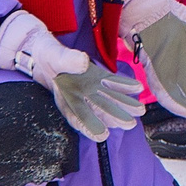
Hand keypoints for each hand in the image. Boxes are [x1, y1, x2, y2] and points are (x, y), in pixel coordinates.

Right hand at [0, 10, 144, 143]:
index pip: (77, 115)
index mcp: (64, 97)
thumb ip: (66, 60)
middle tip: (130, 124)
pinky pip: (112, 82)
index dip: (89, 125)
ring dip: (124, 104)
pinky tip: (138, 88)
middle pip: (98, 109)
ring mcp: (89, 87)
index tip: (101, 135)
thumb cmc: (45, 56)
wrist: (44, 49)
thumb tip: (83, 63)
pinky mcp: (96, 77)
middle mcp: (79, 96)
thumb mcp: (52, 56)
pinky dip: (124, 85)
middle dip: (114, 117)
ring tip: (140, 111)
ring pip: (108, 98)